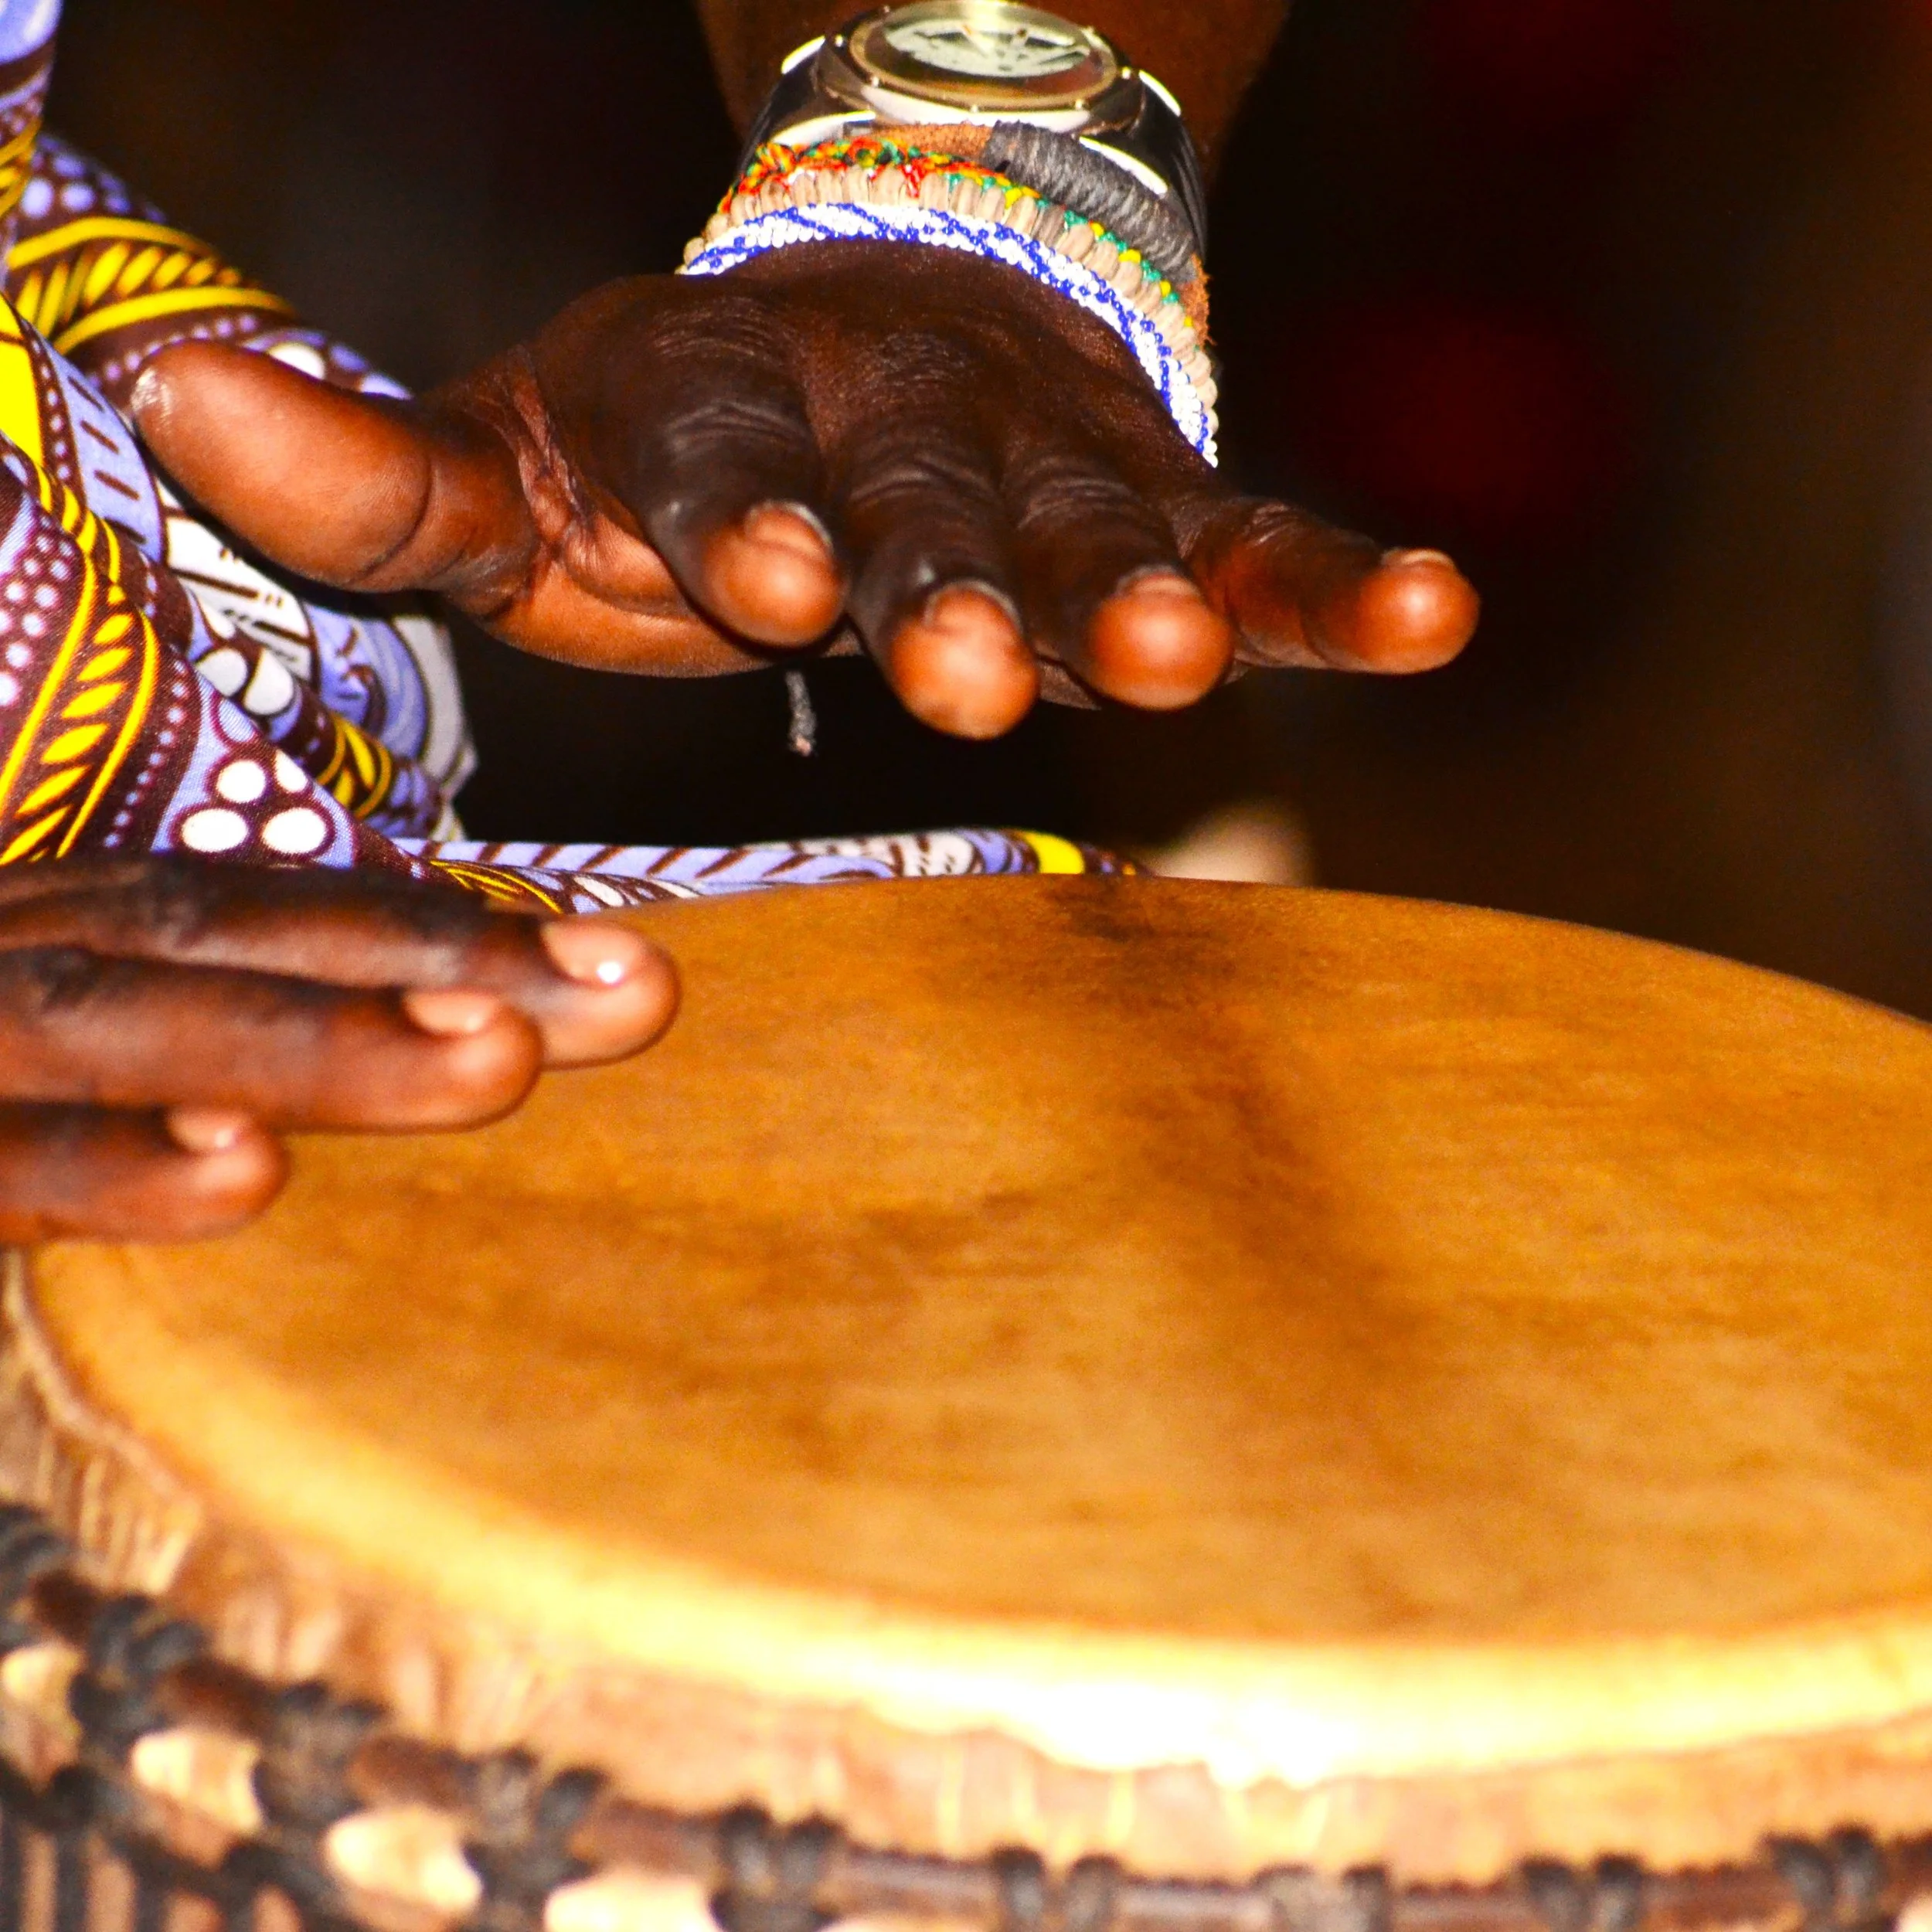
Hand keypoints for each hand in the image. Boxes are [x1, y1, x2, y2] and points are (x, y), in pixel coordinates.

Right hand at [0, 860, 675, 1243]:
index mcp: (60, 932)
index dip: (449, 929)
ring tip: (499, 1056)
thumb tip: (436, 1052)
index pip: (276, 917)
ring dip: (320, 1038)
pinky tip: (241, 1167)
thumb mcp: (51, 1051)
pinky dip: (107, 1163)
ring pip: (121, 1024)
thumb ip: (189, 1035)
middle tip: (637, 991)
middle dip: (441, 963)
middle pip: (234, 942)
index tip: (631, 962)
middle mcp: (7, 956)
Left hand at [131, 243, 1479, 740]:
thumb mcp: (526, 461)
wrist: (867, 335)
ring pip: (1110, 521)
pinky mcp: (1164, 502)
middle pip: (936, 505)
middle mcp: (901, 431)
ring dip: (1151, 582)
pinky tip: (1440, 614)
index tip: (769, 577)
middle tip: (984, 655)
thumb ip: (378, 472)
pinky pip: (1265, 537)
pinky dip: (1343, 579)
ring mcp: (1049, 467)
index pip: (732, 461)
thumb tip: (174, 405)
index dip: (751, 514)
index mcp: (730, 415)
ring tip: (1194, 646)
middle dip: (960, 580)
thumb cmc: (683, 449)